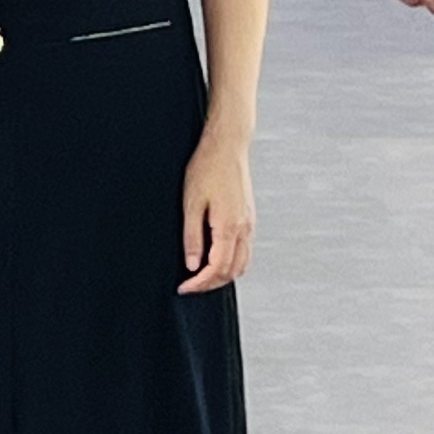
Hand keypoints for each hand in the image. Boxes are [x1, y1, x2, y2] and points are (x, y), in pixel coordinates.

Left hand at [178, 128, 256, 292]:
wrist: (228, 146)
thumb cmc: (207, 168)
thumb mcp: (191, 203)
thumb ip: (192, 237)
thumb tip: (192, 264)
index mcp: (229, 227)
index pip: (216, 269)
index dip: (199, 284)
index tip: (184, 288)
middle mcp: (244, 229)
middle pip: (232, 271)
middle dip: (211, 284)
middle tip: (190, 285)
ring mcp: (250, 224)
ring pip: (242, 264)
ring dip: (223, 275)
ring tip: (202, 276)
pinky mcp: (249, 218)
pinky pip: (245, 251)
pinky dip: (232, 263)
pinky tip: (216, 258)